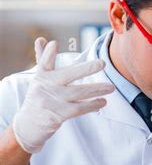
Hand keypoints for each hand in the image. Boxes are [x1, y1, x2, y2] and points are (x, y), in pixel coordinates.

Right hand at [12, 37, 114, 153]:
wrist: (28, 126)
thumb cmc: (38, 98)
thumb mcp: (39, 79)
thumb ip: (44, 59)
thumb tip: (41, 39)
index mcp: (41, 76)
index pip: (44, 62)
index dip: (49, 53)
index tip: (54, 43)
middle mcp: (45, 87)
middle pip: (67, 75)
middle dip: (85, 69)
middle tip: (102, 63)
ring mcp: (51, 101)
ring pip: (78, 93)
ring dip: (96, 89)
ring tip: (111, 87)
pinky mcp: (57, 115)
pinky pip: (79, 108)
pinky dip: (92, 105)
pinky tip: (102, 102)